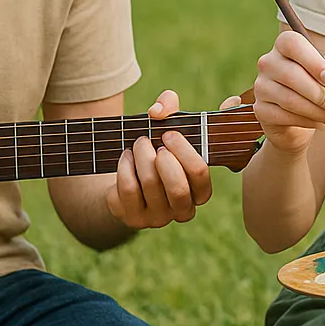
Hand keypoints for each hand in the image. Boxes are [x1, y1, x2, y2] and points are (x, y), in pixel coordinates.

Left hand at [103, 91, 213, 228]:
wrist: (129, 178)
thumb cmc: (157, 150)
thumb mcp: (167, 125)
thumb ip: (170, 106)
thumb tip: (158, 110)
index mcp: (200, 191)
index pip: (200, 173)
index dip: (183, 150)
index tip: (168, 133)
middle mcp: (183, 209)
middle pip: (177, 187)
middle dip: (162, 158)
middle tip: (149, 140)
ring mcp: (159, 218)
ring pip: (149, 184)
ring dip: (140, 156)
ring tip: (138, 144)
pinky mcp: (134, 219)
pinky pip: (128, 189)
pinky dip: (124, 167)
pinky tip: (125, 157)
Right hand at [252, 30, 324, 155]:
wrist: (299, 115)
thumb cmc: (317, 85)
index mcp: (285, 45)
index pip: (293, 45)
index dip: (313, 62)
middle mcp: (268, 62)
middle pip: (292, 75)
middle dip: (320, 94)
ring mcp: (261, 86)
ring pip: (290, 99)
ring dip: (317, 111)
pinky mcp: (260, 109)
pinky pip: (285, 117)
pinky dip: (308, 122)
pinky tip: (319, 122)